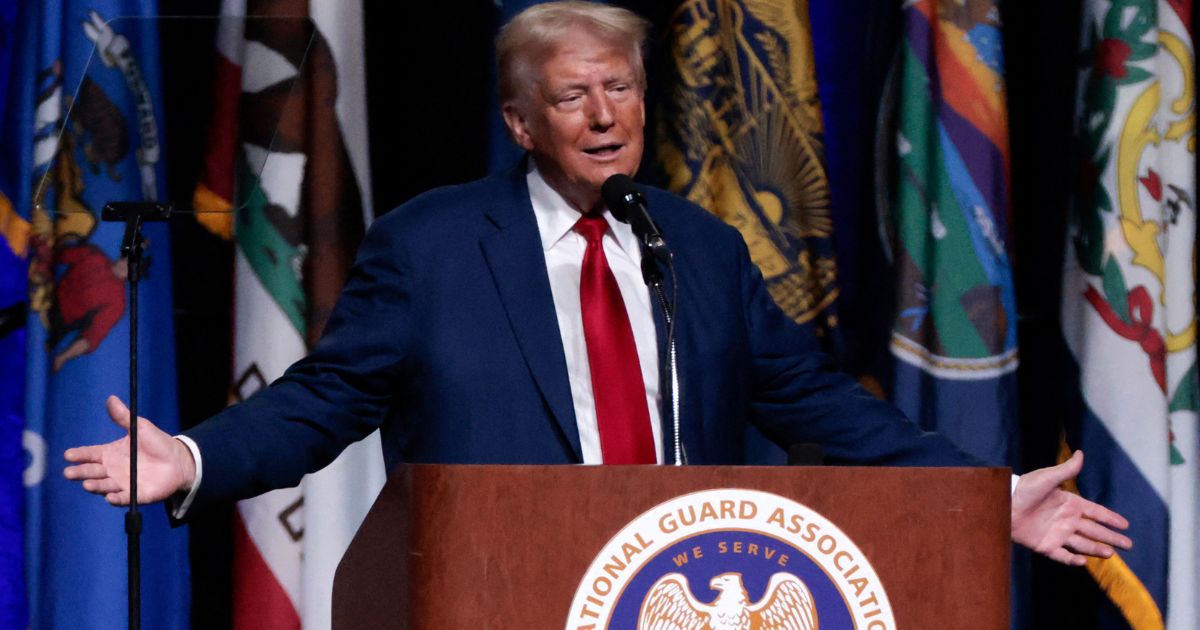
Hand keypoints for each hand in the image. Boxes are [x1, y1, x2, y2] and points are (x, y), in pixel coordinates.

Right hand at [63, 395, 195, 504]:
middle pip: (92, 472)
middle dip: (80, 472)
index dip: (79, 455)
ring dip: (95, 486)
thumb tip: (111, 398)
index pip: (90, 454)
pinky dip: (116, 498)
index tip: (68, 455)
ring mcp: (122, 483)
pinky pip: (123, 498)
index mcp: (110, 453)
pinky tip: (110, 497)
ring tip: (87, 484)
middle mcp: (112, 470)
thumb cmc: (157, 443)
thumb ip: (124, 417)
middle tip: (69, 472)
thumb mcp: (140, 427)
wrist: (178, 461)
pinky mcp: (135, 494)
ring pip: (104, 486)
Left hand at [1011, 450, 1131, 564]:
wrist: (1003, 503)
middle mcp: (1066, 520)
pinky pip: (1062, 555)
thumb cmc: (1024, 488)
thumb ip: (1066, 470)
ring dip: (1097, 548)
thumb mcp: (1047, 477)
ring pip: (1082, 544)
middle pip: (1094, 530)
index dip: (1110, 518)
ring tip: (1111, 553)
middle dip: (1111, 537)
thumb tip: (1080, 453)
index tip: (1126, 524)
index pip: (1096, 512)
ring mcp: (1057, 534)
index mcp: (1070, 503)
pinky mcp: (1045, 545)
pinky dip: (1072, 560)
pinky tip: (1083, 562)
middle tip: (1129, 544)